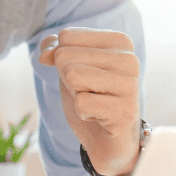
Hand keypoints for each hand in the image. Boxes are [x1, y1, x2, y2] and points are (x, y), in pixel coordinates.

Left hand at [40, 27, 141, 175]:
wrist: (106, 139)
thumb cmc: (90, 97)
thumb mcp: (67, 67)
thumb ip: (54, 49)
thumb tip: (45, 55)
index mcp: (119, 42)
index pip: (66, 37)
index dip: (62, 60)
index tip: (83, 74)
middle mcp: (130, 59)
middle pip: (65, 57)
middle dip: (67, 80)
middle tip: (89, 92)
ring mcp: (130, 85)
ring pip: (72, 76)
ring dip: (75, 95)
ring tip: (94, 102)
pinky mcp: (125, 111)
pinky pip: (80, 103)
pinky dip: (83, 113)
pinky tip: (100, 117)